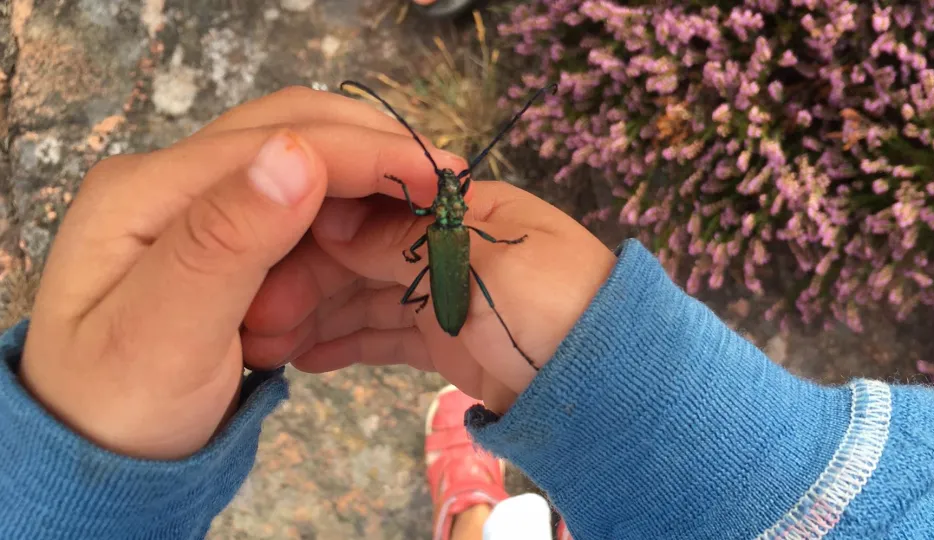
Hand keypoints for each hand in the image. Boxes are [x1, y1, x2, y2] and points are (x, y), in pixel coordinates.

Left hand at [19, 87, 465, 459]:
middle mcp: (170, 181)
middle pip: (290, 130)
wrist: (94, 458)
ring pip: (299, 169)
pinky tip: (373, 242)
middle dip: (372, 152)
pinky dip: (340, 224)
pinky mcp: (216, 239)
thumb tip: (298, 154)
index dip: (367, 150)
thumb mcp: (163, 335)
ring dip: (356, 196)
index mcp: (147, 190)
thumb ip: (223, 243)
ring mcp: (193, 208)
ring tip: (408, 226)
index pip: (277, 138)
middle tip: (441, 186)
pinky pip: (293, 211)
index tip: (440, 177)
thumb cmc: (118, 409)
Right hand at [243, 180, 616, 412]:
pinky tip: (305, 357)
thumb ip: (402, 241)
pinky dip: (346, 344)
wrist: (608, 380)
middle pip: (359, 256)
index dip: (318, 232)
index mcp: (460, 209)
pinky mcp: (446, 342)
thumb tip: (329, 219)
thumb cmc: (552, 303)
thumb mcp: (477, 263)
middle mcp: (446, 246)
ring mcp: (445, 295)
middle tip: (257, 318)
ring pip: (365, 299)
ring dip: (316, 317)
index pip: (372, 207)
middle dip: (306, 283)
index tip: (269, 259)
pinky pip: (385, 337)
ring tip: (266, 343)